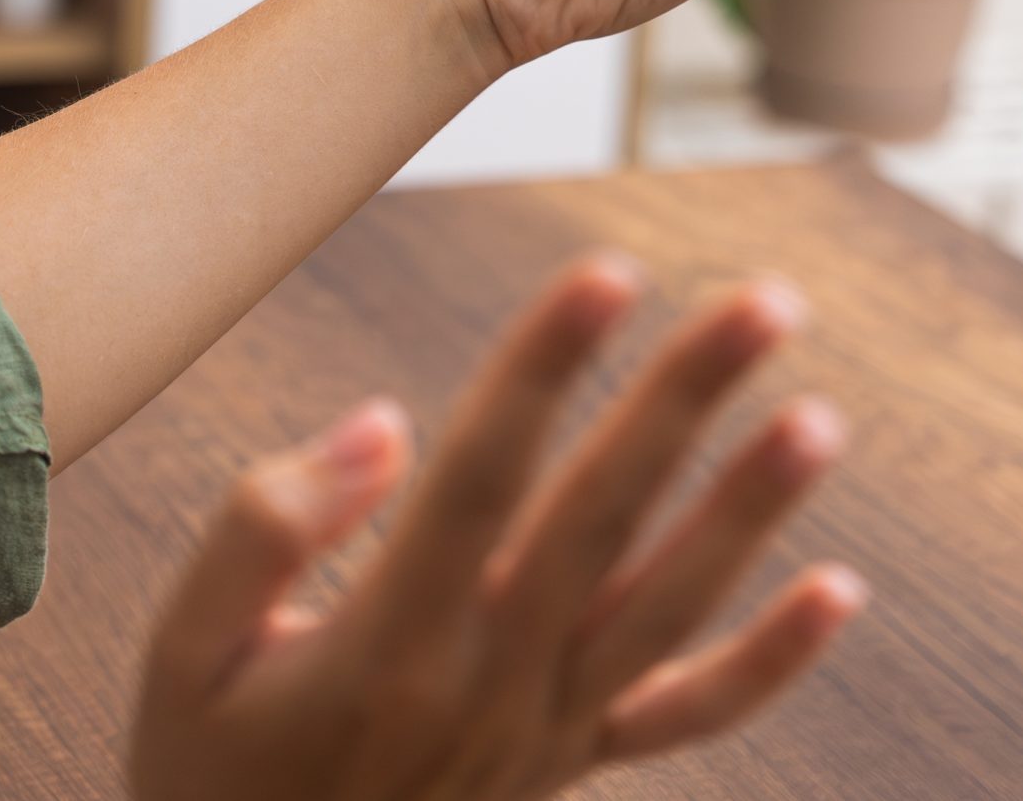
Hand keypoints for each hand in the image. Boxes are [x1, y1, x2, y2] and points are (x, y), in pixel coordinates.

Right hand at [130, 258, 864, 800]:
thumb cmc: (205, 767)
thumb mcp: (182, 652)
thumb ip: (265, 528)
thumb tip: (382, 425)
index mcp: (384, 643)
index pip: (482, 474)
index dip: (546, 366)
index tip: (606, 271)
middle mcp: (483, 684)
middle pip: (602, 517)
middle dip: (688, 402)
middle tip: (767, 303)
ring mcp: (540, 731)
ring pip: (666, 607)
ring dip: (749, 511)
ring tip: (819, 417)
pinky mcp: (569, 766)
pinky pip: (684, 718)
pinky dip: (769, 663)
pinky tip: (841, 591)